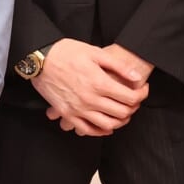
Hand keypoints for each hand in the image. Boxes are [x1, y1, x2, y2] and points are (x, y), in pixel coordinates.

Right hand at [32, 38, 149, 135]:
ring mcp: (78, 109)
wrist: (40, 59)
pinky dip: (100, 131)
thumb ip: (118, 66)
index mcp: (99, 83)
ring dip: (120, 121)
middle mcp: (90, 99)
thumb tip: (136, 78)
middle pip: (122, 113)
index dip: (142, 94)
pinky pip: (87, 130)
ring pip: (107, 125)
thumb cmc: (67, 52)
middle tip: (135, 100)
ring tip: (124, 113)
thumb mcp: (95, 53)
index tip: (143, 89)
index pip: (130, 97)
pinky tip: (107, 126)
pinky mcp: (67, 114)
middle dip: (134, 107)